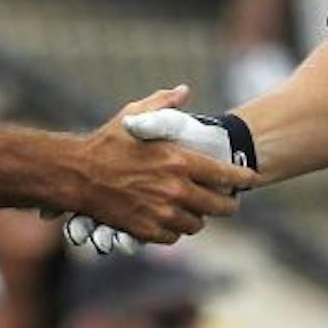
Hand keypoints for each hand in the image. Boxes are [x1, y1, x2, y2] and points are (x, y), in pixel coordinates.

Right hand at [68, 88, 256, 246]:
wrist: (76, 175)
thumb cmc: (106, 143)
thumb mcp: (134, 116)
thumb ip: (163, 104)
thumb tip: (184, 91)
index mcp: (179, 161)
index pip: (225, 175)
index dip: (243, 179)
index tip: (251, 179)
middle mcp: (175, 190)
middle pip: (218, 206)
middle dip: (227, 204)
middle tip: (228, 201)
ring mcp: (162, 213)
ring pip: (197, 224)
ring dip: (198, 218)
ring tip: (194, 209)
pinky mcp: (147, 231)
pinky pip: (173, 237)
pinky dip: (174, 230)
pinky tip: (169, 219)